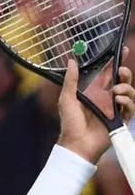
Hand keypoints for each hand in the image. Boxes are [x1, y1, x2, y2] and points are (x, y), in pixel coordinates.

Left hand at [58, 48, 134, 162]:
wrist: (77, 144)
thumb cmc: (70, 123)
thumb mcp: (67, 99)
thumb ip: (71, 80)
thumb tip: (72, 61)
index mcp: (94, 92)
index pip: (108, 74)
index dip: (115, 62)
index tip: (121, 50)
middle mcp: (106, 98)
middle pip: (122, 80)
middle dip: (124, 72)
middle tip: (120, 70)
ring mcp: (114, 108)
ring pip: (129, 92)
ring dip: (125, 87)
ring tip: (115, 91)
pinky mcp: (121, 119)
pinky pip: (131, 107)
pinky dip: (127, 102)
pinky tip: (118, 101)